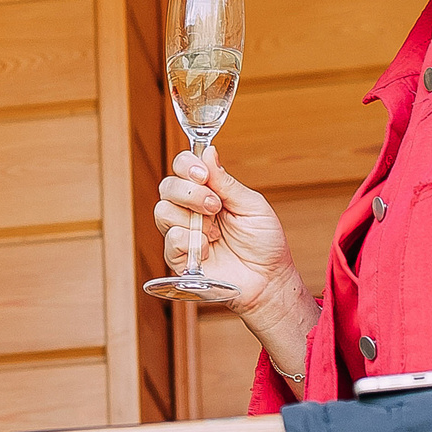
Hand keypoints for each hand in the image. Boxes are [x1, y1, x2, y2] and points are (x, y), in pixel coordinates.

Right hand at [154, 145, 298, 322]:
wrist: (268, 279)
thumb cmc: (264, 243)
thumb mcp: (252, 205)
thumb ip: (227, 182)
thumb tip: (209, 152)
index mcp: (208, 192)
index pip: (183, 168)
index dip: (187, 165)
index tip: (203, 173)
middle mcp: (190, 210)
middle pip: (167, 186)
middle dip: (190, 192)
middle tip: (215, 206)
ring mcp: (183, 233)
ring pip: (163, 211)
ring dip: (192, 217)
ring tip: (215, 231)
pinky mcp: (179, 258)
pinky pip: (171, 239)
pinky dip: (191, 240)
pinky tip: (208, 247)